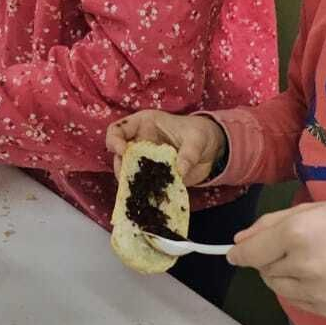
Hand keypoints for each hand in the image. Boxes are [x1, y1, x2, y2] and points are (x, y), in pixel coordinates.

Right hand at [106, 110, 226, 183]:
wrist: (210, 149)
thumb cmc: (200, 134)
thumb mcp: (197, 139)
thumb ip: (189, 153)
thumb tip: (179, 170)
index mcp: (144, 125)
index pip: (118, 130)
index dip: (114, 140)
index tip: (122, 151)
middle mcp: (139, 143)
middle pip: (118, 156)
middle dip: (121, 167)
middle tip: (130, 177)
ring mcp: (144, 162)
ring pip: (127, 174)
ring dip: (132, 183)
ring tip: (142, 190)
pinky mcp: (152, 177)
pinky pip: (142, 186)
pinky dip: (144, 194)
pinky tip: (150, 200)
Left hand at [227, 199, 325, 317]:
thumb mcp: (312, 209)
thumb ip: (271, 223)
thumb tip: (238, 242)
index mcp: (296, 235)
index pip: (250, 252)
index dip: (240, 252)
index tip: (234, 253)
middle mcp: (301, 266)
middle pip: (263, 269)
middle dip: (270, 259)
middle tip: (295, 247)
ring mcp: (314, 292)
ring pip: (277, 287)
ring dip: (282, 275)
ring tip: (309, 261)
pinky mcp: (324, 310)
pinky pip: (295, 301)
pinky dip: (299, 290)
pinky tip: (320, 276)